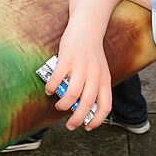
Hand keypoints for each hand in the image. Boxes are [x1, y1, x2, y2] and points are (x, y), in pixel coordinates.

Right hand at [48, 16, 112, 130]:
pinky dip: (52, 88)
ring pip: (72, 95)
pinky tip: (49, 90)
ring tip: (59, 106)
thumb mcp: (100, 71)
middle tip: (70, 125)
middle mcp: (94, 75)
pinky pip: (57, 79)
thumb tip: (83, 108)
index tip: (88, 127)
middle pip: (87, 104)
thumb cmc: (92, 52)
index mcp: (104, 79)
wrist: (87, 27)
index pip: (105, 105)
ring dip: (64, 105)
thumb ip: (95, 87)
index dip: (97, 120)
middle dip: (77, 119)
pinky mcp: (67, 59)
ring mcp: (80, 67)